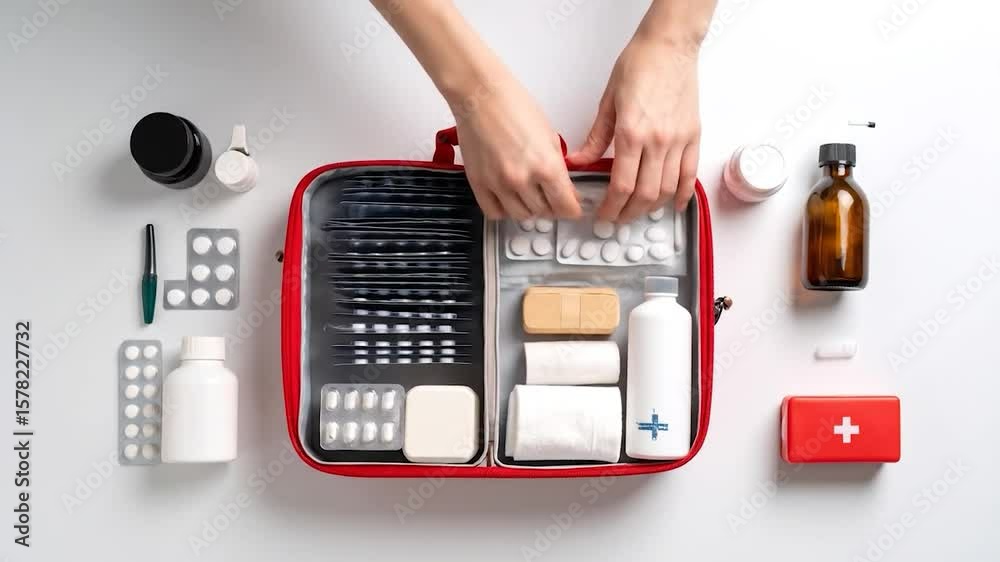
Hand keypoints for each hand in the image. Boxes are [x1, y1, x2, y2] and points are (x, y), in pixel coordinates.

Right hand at [450, 72, 581, 220]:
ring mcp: (498, 184)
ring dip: (529, 209)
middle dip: (551, 206)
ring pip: (521, 216)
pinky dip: (504, 210)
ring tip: (529, 195)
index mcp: (546, 165)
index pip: (566, 206)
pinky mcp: (478, 183)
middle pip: (544, 213)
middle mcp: (522, 179)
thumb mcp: (550, 136)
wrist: (481, 95)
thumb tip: (565, 189)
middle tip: (550, 196)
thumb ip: (558, 167)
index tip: (572, 207)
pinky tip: (508, 199)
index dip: (572, 209)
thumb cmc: (514, 106)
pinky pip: (494, 212)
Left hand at [568, 35, 701, 220]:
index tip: (604, 215)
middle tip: (617, 219)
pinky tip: (673, 205)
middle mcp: (658, 141)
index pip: (621, 185)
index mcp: (632, 133)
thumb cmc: (639, 65)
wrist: (669, 45)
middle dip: (628, 213)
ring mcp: (679, 140)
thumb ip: (596, 137)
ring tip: (637, 212)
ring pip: (666, 189)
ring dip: (651, 208)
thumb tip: (578, 161)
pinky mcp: (694, 136)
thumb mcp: (608, 101)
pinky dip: (682, 194)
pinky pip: (689, 174)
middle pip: (644, 194)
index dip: (611, 207)